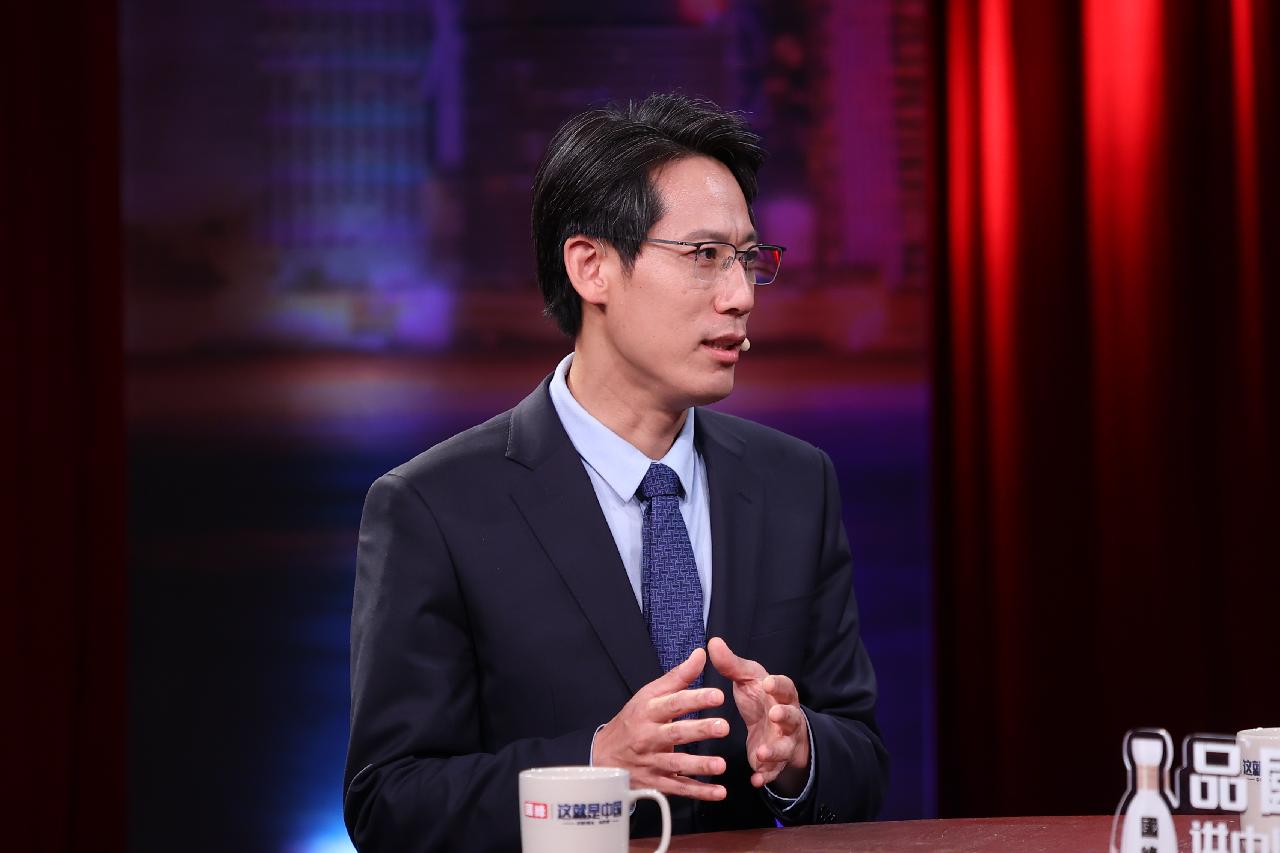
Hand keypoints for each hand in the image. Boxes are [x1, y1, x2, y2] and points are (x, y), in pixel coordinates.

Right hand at [592, 647, 730, 800]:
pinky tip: (718, 792)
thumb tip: (701, 654)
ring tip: (720, 765)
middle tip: (723, 727)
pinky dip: (699, 792)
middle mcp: (648, 736)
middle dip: (699, 730)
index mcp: (648, 711)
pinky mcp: (655, 782)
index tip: (717, 695)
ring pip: (676, 764)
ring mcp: (651, 761)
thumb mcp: (649, 695)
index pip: (673, 703)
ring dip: (699, 765)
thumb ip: (678, 677)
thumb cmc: (631, 721)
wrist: (602, 756)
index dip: (695, 699)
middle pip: (675, 733)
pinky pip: (678, 788)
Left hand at [707, 636, 809, 792]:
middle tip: (774, 715)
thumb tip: (712, 642)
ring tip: (761, 753)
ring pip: (784, 747)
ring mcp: (783, 741)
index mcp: (781, 695)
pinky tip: (755, 779)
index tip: (768, 683)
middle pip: (793, 717)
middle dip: (785, 717)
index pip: (786, 687)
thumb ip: (731, 664)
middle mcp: (788, 718)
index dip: (779, 685)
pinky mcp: (774, 761)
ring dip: (774, 751)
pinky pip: (773, 770)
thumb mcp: (748, 679)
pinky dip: (766, 775)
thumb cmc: (761, 697)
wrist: (772, 725)